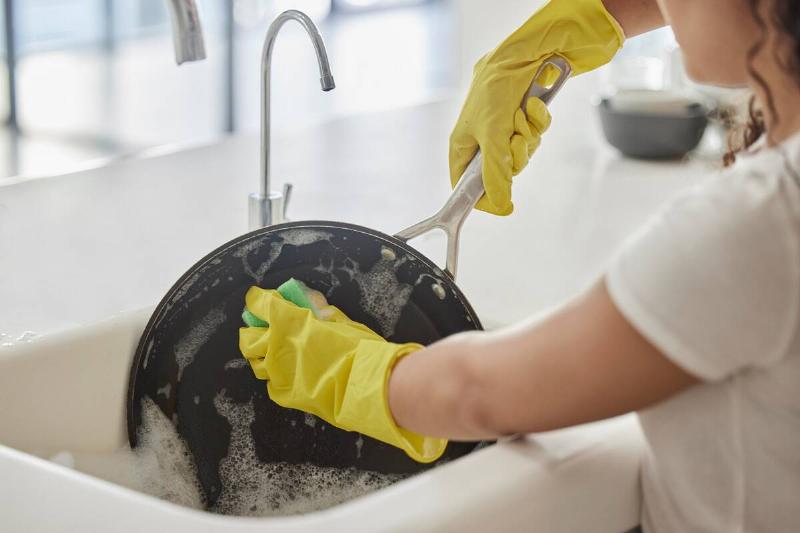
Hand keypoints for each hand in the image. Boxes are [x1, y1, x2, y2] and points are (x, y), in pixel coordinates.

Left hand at [239, 287, 447, 462]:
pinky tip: (291, 374)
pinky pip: (272, 384)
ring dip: (263, 355)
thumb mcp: (342, 321)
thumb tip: (314, 306)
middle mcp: (277, 346)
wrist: (367, 385)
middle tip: (264, 328)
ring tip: (275, 353)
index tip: (259, 300)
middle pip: (248, 337)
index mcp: (289, 322)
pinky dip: (278, 377)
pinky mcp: (285, 394)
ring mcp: (278, 373)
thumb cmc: (359, 349)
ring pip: (256, 363)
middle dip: (253, 330)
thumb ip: (322, 312)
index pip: (260, 305)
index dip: (257, 300)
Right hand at [450, 0, 624, 214]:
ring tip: (524, 115)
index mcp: (463, 143)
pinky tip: (535, 105)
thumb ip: (496, 175)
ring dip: (529, 136)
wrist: (528, 52)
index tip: (501, 203)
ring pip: (522, 153)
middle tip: (516, 141)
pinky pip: (536, 134)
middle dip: (515, 156)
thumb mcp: (493, 136)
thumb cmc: (498, 86)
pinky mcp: (525, 117)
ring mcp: (505, 128)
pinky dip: (538, 120)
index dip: (483, 196)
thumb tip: (501, 207)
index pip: (466, 184)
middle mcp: (483, 138)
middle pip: (500, 171)